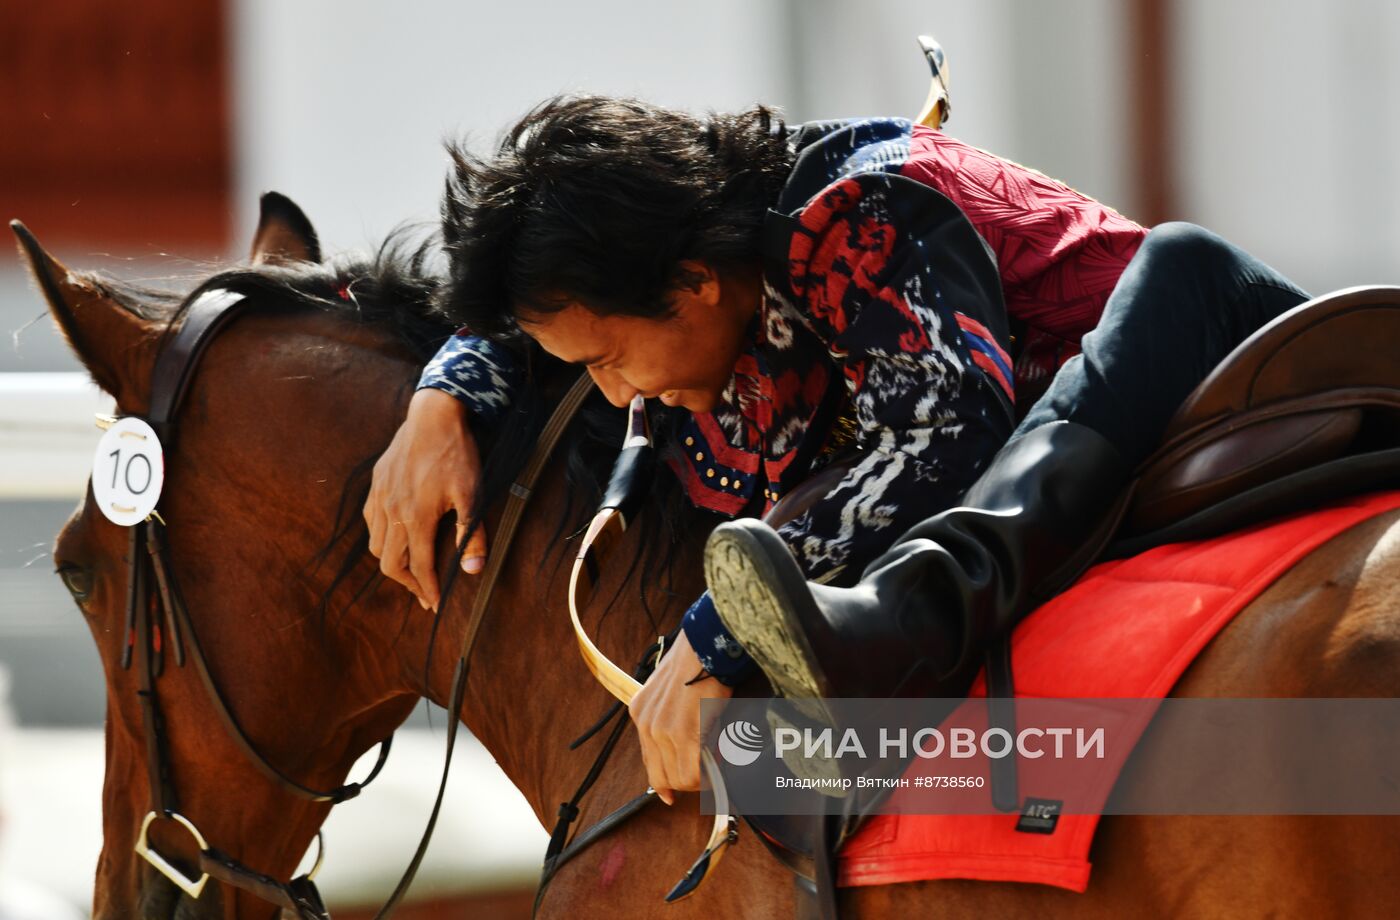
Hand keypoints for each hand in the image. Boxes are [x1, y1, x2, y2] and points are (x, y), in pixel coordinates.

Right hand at [364, 388, 487, 609]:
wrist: (434, 415)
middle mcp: (391, 511)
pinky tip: (394, 538)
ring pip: (376, 545)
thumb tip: (473, 571)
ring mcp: (379, 497)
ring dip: (393, 563)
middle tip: (425, 594)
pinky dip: (381, 538)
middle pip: (391, 563)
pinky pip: (370, 522)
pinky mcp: (376, 484)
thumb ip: (471, 535)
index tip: (436, 605)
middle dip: (409, 584)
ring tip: (411, 571)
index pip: (419, 567)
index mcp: (416, 517)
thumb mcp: (473, 494)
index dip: (428, 589)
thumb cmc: (457, 454)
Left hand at [629, 630, 732, 804]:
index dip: (663, 782)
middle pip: (661, 776)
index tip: (670, 794)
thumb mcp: (671, 692)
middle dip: (686, 781)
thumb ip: (672, 722)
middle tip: (708, 771)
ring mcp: (662, 731)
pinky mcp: (683, 735)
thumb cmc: (695, 664)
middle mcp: (645, 724)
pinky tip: (716, 762)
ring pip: (678, 778)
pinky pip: (692, 773)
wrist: (705, 647)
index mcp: (639, 712)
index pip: (648, 761)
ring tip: (716, 762)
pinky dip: (706, 776)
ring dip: (699, 778)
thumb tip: (693, 751)